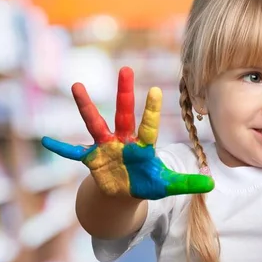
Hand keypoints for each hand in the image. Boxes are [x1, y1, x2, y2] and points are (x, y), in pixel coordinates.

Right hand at [41, 67, 213, 199]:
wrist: (124, 192)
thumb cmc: (146, 184)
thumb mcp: (167, 185)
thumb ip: (187, 183)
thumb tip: (214, 182)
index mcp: (143, 146)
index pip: (148, 126)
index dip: (151, 110)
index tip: (155, 90)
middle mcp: (123, 141)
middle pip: (123, 114)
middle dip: (124, 93)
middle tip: (126, 69)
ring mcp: (105, 148)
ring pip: (95, 123)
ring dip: (86, 107)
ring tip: (77, 85)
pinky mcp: (92, 159)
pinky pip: (74, 153)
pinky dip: (62, 148)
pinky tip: (47, 140)